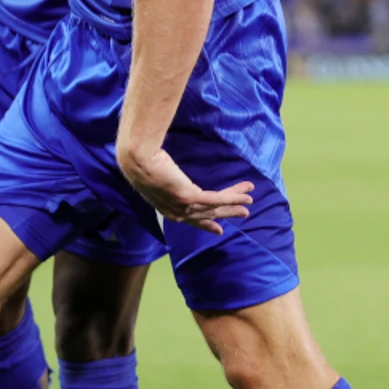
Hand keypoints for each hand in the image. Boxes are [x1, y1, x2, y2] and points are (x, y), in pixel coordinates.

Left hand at [118, 145, 253, 235]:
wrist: (138, 158)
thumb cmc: (142, 161)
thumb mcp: (156, 178)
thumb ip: (167, 183)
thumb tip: (171, 177)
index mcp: (167, 209)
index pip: (192, 219)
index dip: (207, 224)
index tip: (219, 229)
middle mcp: (176, 212)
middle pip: (208, 213)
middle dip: (228, 213)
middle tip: (243, 213)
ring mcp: (184, 206)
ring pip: (216, 206)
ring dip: (235, 202)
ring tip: (250, 200)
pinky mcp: (190, 196)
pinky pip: (217, 198)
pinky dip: (233, 197)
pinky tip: (245, 194)